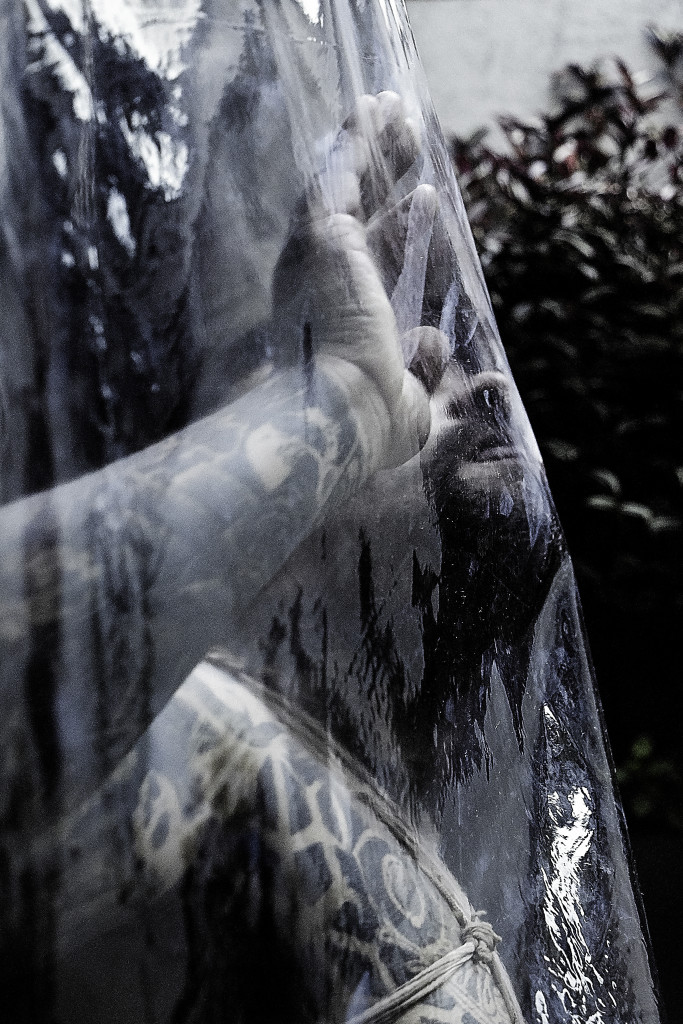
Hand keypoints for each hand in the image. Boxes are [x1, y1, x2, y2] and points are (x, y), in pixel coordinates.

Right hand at [273, 92, 448, 475]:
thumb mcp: (413, 400)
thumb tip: (450, 349)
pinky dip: (356, 142)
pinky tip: (373, 110)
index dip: (403, 225)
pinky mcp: (323, 239)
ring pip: (346, 185)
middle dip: (382, 168)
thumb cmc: (371, 427)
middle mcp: (324, 282)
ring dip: (370, 144)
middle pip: (358, 210)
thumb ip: (426, 369)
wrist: (344, 419)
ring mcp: (319, 258)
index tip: (424, 199)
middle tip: (401, 130)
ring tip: (392, 107)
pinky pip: (341, 177)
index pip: (378, 257)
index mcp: (345, 317)